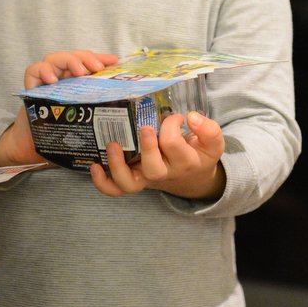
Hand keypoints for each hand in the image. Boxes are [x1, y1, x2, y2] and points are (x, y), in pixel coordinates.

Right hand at [0, 51, 119, 167]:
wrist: (33, 145)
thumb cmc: (61, 132)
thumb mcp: (84, 119)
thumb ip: (98, 111)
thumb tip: (124, 114)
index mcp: (75, 80)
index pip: (88, 62)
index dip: (100, 58)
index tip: (113, 61)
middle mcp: (60, 76)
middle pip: (73, 57)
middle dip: (86, 58)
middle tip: (97, 67)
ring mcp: (44, 79)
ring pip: (54, 58)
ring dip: (69, 61)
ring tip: (79, 72)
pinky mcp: (30, 86)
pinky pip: (33, 71)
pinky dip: (43, 71)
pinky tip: (52, 79)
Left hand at [88, 110, 225, 200]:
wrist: (192, 178)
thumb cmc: (198, 154)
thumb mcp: (212, 143)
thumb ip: (208, 129)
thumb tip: (192, 116)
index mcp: (184, 162)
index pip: (174, 144)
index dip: (171, 125)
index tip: (174, 116)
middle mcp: (163, 173)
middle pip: (153, 169)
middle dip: (147, 148)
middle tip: (146, 128)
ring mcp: (145, 179)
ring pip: (129, 184)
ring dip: (117, 166)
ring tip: (113, 144)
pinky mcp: (133, 180)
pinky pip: (116, 190)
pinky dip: (103, 183)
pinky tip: (95, 166)